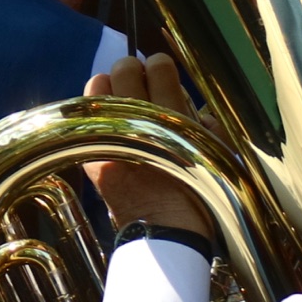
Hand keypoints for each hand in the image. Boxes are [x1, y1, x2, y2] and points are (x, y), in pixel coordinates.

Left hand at [78, 56, 212, 235]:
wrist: (168, 234)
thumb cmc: (199, 195)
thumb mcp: (215, 154)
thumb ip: (206, 124)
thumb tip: (195, 106)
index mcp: (173, 118)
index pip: (159, 67)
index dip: (161, 67)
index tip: (162, 74)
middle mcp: (139, 122)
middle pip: (125, 69)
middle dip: (132, 71)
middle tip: (139, 84)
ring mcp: (111, 138)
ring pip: (98, 86)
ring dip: (109, 88)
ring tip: (119, 101)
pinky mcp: (93, 154)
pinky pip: (86, 117)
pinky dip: (96, 115)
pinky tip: (107, 124)